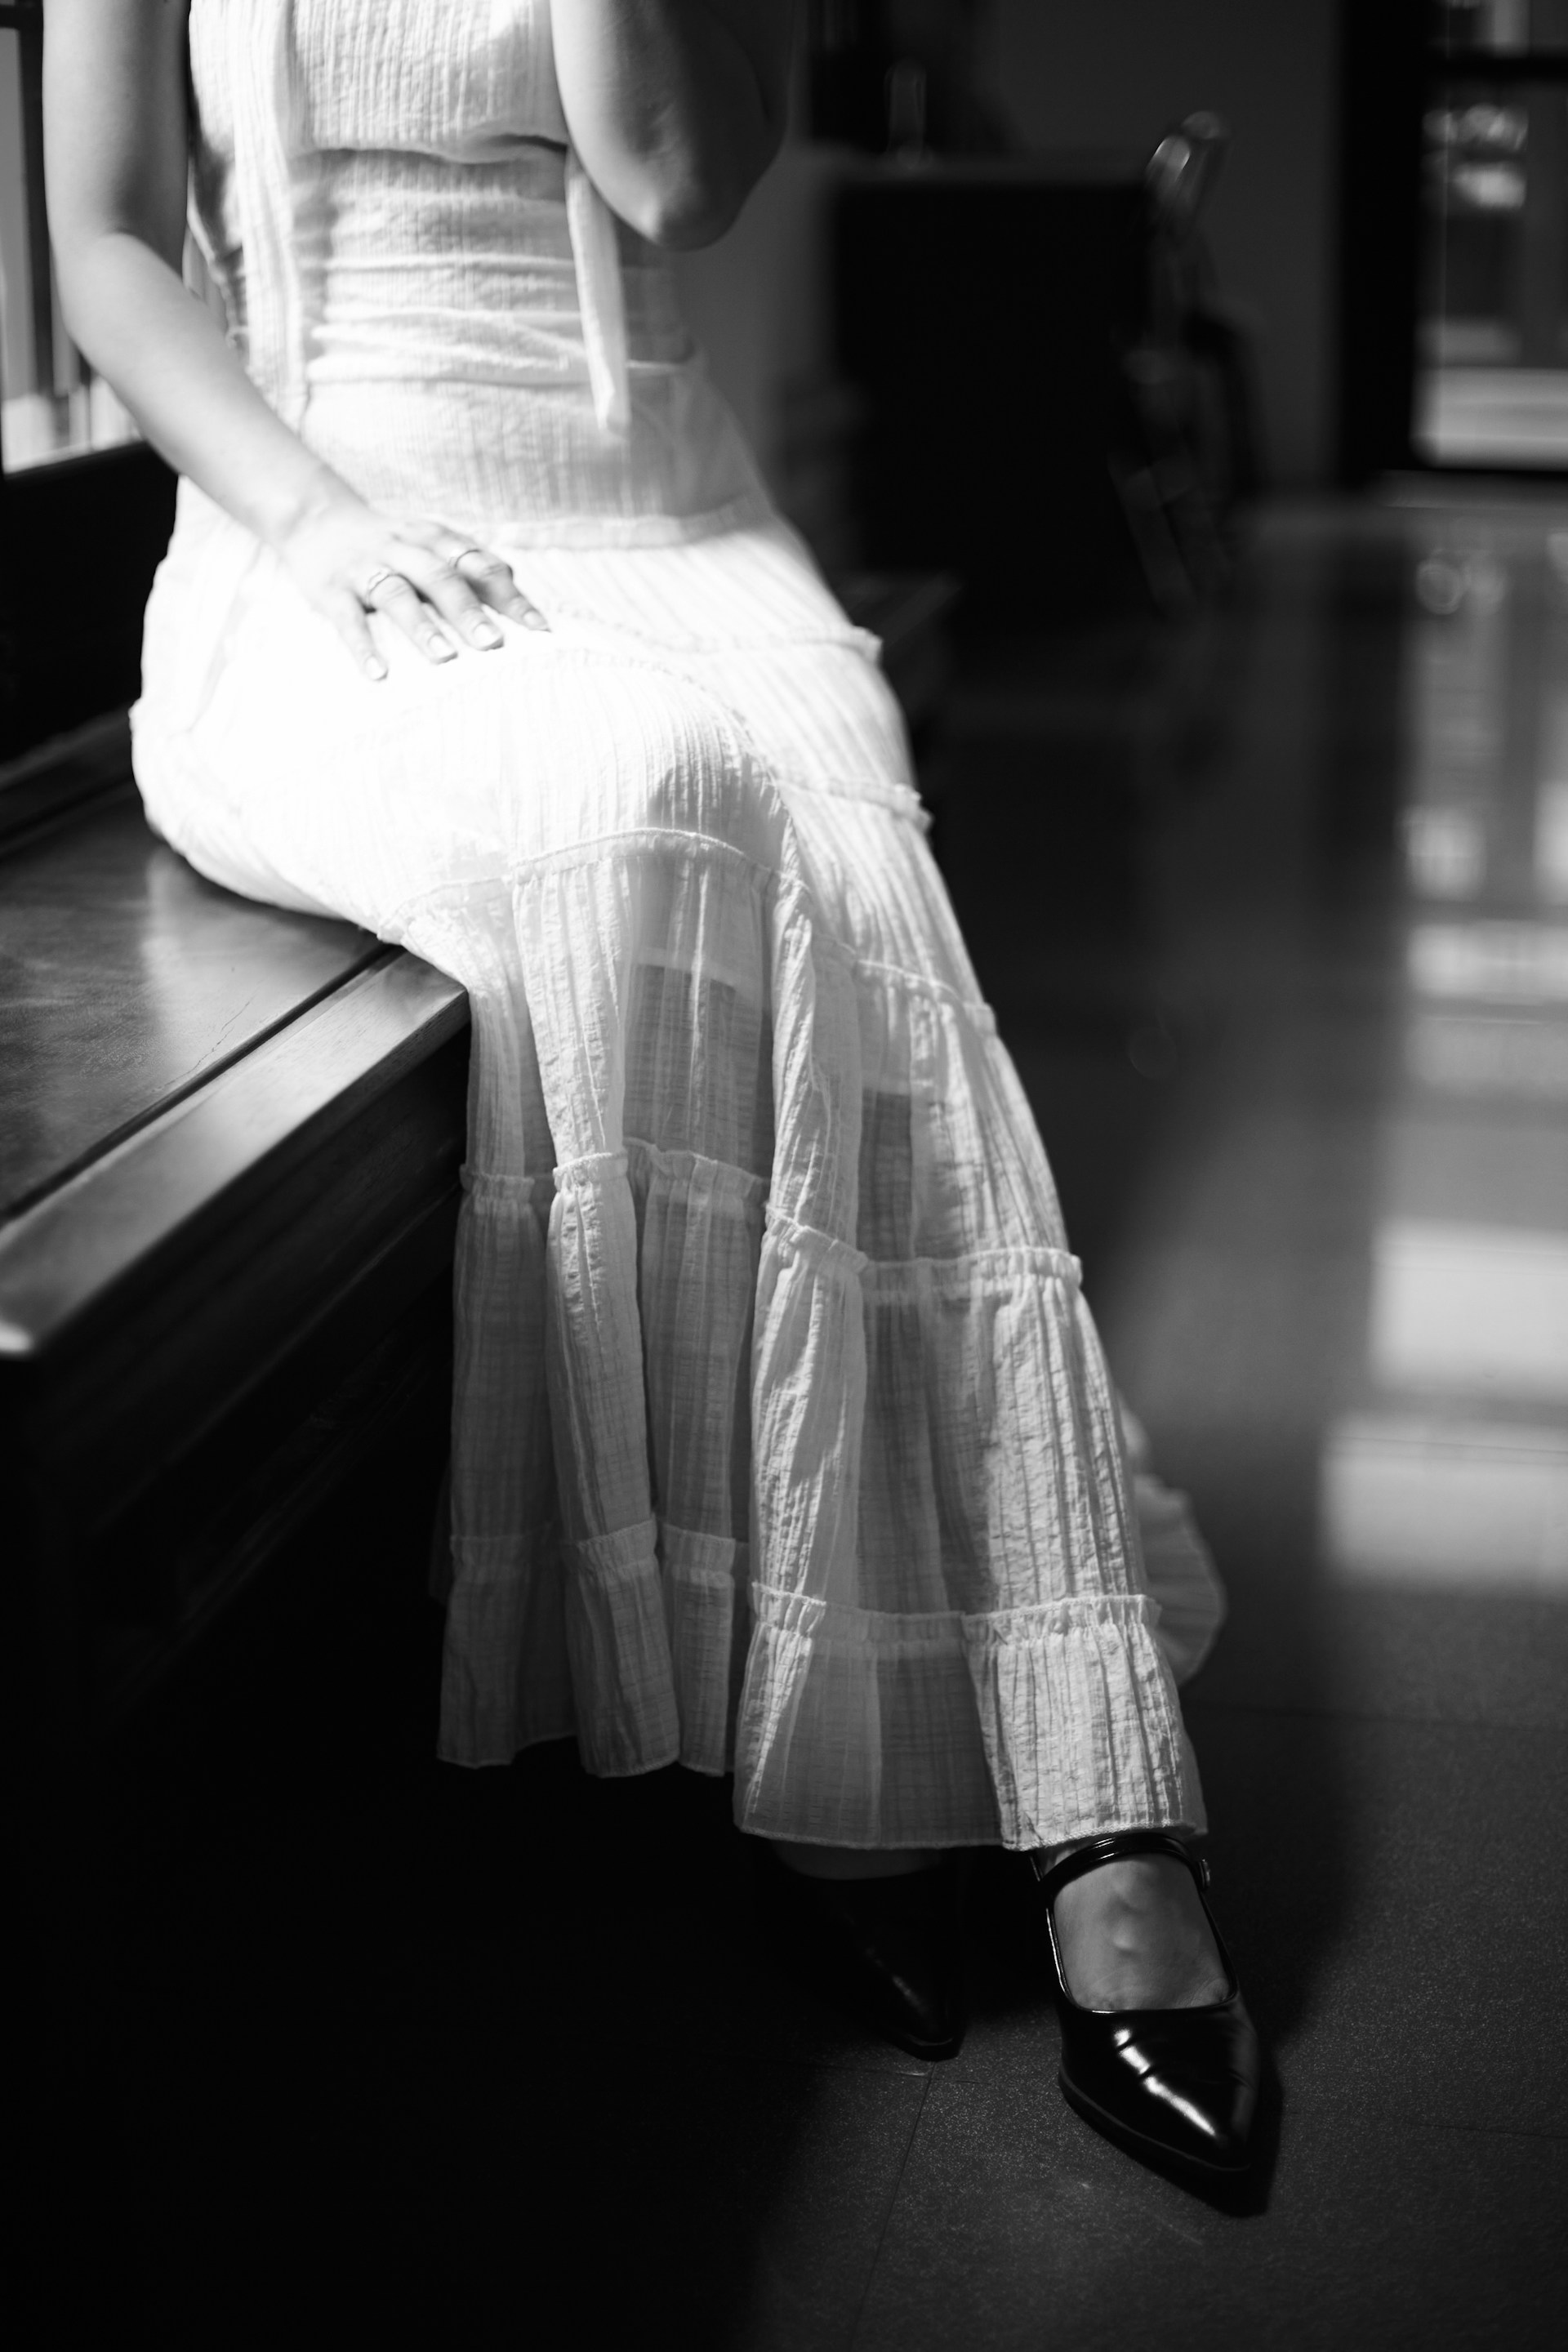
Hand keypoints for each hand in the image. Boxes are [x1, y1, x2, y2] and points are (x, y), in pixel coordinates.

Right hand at [274, 492, 548, 679]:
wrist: (314, 517)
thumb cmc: (389, 542)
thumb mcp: (429, 543)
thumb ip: (469, 566)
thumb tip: (516, 590)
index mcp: (434, 539)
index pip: (479, 565)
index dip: (509, 597)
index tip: (538, 630)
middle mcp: (403, 547)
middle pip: (440, 576)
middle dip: (468, 611)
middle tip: (494, 645)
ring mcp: (366, 566)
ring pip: (397, 593)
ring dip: (422, 626)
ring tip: (445, 658)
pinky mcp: (331, 588)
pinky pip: (347, 618)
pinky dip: (362, 646)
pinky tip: (378, 674)